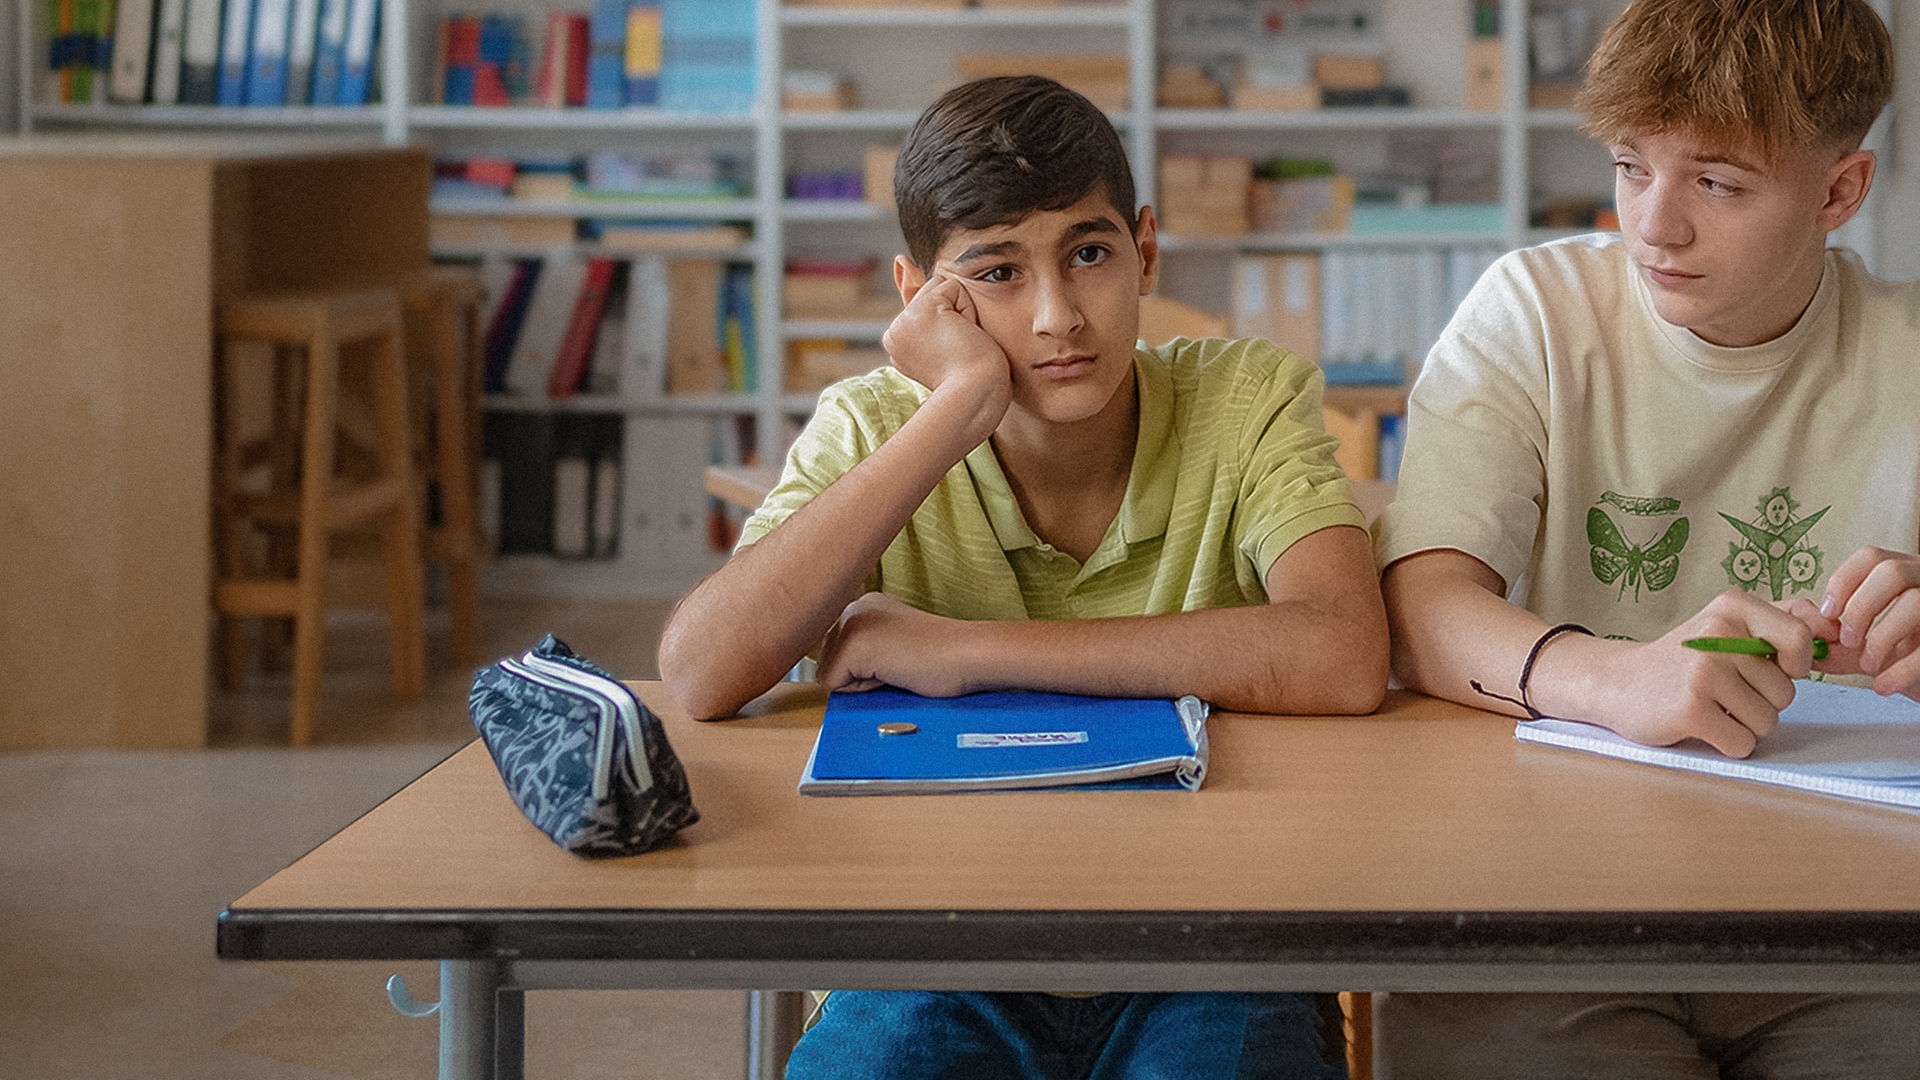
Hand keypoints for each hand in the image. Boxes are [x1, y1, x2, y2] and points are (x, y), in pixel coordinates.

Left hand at [817, 592, 978, 697]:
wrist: (967, 654)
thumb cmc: (943, 658)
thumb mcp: (894, 646)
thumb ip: (864, 653)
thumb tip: (828, 677)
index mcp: (864, 605)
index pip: (836, 652)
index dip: (862, 670)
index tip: (897, 659)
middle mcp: (853, 607)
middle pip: (827, 662)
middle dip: (858, 676)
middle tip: (900, 664)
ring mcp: (851, 623)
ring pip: (829, 675)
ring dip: (861, 683)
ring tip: (897, 668)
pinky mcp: (853, 645)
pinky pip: (834, 686)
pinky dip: (863, 690)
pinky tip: (894, 672)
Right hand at [881, 274, 1011, 446]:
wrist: (976, 395)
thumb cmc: (969, 376)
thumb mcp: (944, 336)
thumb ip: (920, 301)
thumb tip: (898, 260)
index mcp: (899, 342)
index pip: (930, 309)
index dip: (953, 325)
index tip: (953, 357)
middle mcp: (894, 333)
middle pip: (935, 295)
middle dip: (957, 315)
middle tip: (960, 352)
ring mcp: (902, 323)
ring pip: (941, 289)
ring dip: (963, 313)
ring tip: (962, 346)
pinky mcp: (920, 312)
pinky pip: (952, 286)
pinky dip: (968, 309)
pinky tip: (963, 336)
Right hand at [1549, 591, 1814, 757]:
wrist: (1617, 682)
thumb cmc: (1682, 659)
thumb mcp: (1726, 623)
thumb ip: (1781, 617)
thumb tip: (1831, 626)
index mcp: (1732, 608)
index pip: (1801, 638)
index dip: (1795, 664)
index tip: (1770, 667)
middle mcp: (1718, 635)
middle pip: (1786, 691)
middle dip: (1761, 701)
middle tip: (1722, 690)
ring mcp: (1703, 673)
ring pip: (1767, 721)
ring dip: (1745, 725)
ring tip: (1711, 706)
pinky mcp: (1690, 709)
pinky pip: (1742, 743)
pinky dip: (1727, 743)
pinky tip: (1701, 724)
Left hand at [1800, 546, 1919, 697]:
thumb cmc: (1902, 653)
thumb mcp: (1865, 644)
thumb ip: (1836, 641)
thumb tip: (1802, 635)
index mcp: (1903, 573)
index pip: (1870, 557)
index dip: (1843, 582)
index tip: (1827, 613)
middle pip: (1891, 572)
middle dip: (1861, 607)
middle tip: (1848, 641)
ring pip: (1914, 601)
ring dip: (1881, 637)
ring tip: (1868, 665)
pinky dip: (1901, 670)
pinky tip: (1883, 686)